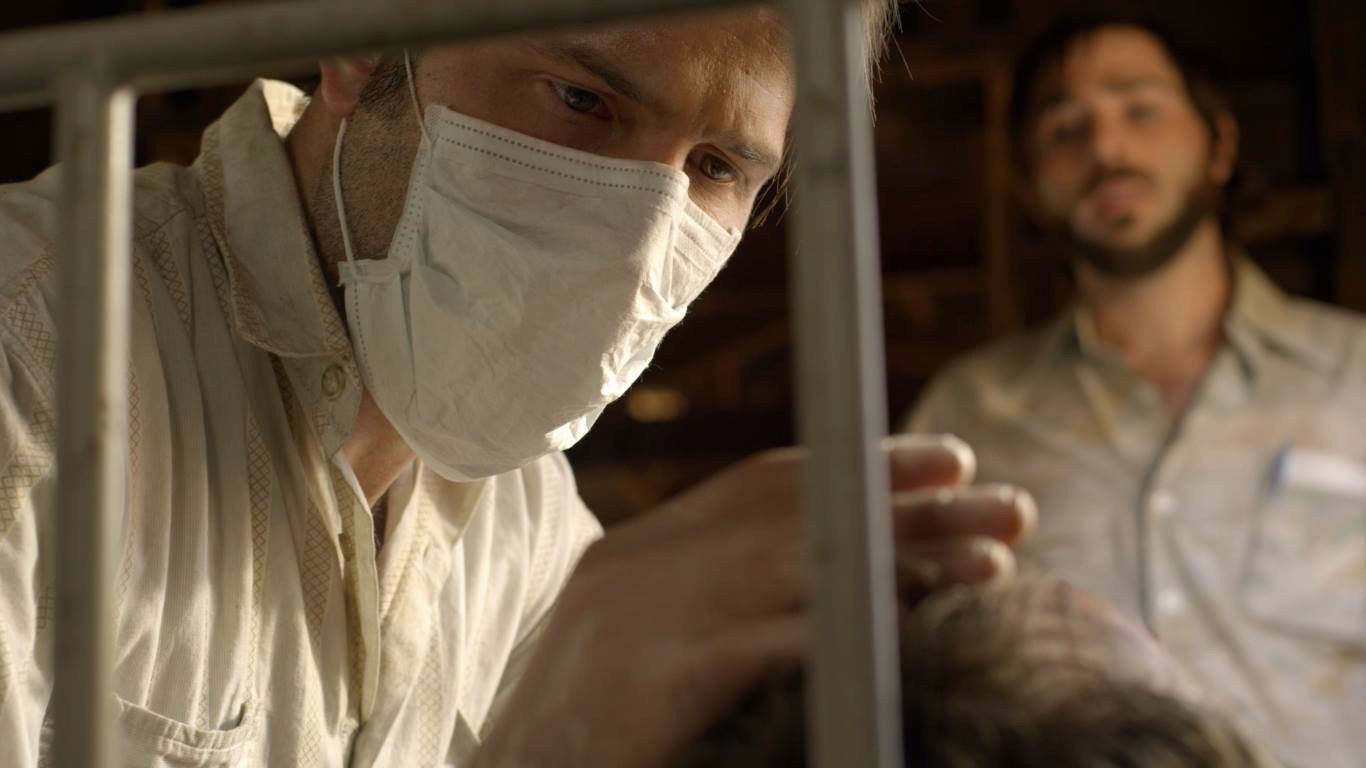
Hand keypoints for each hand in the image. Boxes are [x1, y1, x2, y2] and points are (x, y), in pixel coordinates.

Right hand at [474, 434, 1034, 767]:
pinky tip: (910, 630)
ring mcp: (639, 616)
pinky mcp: (652, 679)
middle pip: (799, 514)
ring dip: (904, 564)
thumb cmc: (583, 736)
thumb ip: (721, 607)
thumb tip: (837, 590)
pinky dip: (846, 629)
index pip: (766, 483)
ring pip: (799, 565)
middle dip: (911, 507)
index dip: (864, 467)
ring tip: (992, 566)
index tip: (950, 463)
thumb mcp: (648, 650)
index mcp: (637, 551)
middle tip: (1009, 507)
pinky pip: (770, 642)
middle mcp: (636, 565)